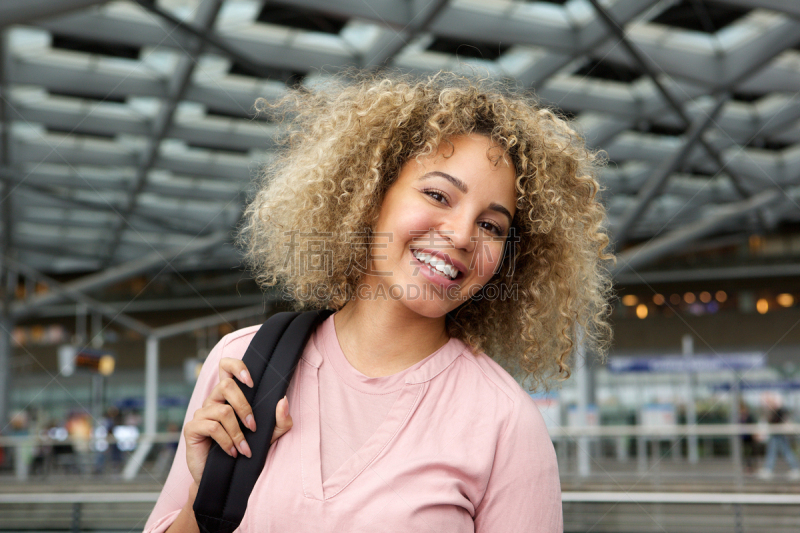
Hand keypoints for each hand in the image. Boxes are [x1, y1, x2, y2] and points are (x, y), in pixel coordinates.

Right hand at [183, 357, 293, 486]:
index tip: (251, 381)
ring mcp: (201, 413)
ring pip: (223, 411)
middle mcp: (213, 400)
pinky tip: (232, 453)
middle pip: (226, 385)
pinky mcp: (192, 428)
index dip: (236, 366)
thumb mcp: (269, 436)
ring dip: (238, 432)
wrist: (222, 477)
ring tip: (244, 448)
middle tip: (253, 426)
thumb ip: (281, 421)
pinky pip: (213, 427)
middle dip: (244, 406)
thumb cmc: (244, 451)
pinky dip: (227, 441)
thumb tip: (283, 400)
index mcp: (229, 396)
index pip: (226, 366)